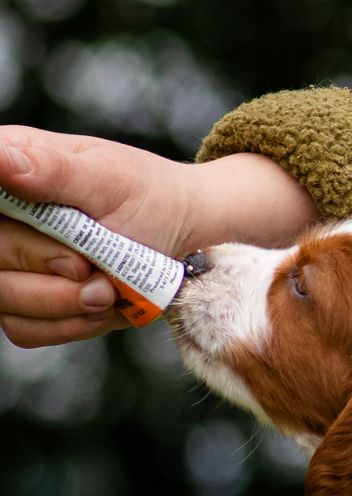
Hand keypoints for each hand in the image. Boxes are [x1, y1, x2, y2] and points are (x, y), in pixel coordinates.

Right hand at [0, 126, 319, 346]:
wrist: (187, 239)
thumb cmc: (151, 197)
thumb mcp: (108, 178)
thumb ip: (51, 170)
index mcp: (8, 165)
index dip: (13, 239)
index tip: (65, 253)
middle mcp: (3, 217)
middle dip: (44, 271)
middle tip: (90, 268)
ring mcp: (12, 263)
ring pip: (4, 298)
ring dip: (61, 303)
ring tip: (108, 289)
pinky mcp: (31, 303)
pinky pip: (26, 328)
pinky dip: (69, 324)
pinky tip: (103, 306)